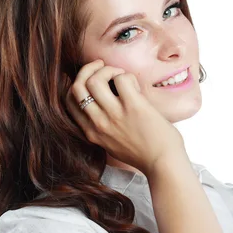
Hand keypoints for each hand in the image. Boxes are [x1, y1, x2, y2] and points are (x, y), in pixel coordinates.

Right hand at [65, 59, 186, 175]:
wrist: (163, 165)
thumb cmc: (144, 154)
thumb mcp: (113, 145)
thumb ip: (104, 128)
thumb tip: (107, 101)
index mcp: (92, 133)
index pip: (69, 101)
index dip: (77, 83)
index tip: (91, 77)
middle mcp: (99, 124)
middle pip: (77, 87)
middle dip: (88, 70)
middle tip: (102, 66)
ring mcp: (115, 115)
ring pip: (95, 80)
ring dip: (108, 70)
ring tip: (120, 75)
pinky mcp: (134, 107)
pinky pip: (123, 79)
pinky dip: (127, 76)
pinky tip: (135, 85)